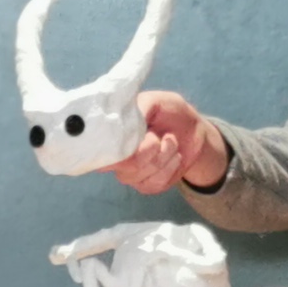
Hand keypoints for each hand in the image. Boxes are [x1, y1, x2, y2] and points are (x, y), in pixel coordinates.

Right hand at [111, 93, 225, 196]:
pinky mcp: (144, 185)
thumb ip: (139, 109)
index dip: (111, 149)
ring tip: (171, 141)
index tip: (137, 138)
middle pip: (123, 164)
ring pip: (139, 174)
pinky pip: (153, 184)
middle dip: (149, 149)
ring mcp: (127, 173)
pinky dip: (169, 168)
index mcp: (110, 133)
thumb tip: (124, 124)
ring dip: (163, 156)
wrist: (192, 130)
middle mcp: (113, 156)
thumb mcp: (155, 101)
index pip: (96, 149)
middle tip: (160, 135)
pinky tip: (175, 157)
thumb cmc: (168, 111)